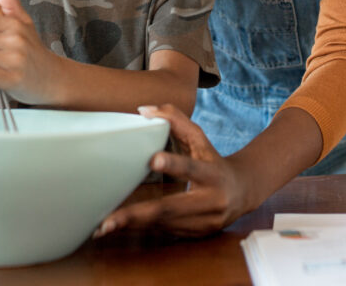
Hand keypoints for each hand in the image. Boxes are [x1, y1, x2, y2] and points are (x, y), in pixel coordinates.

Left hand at [93, 104, 253, 237]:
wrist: (242, 192)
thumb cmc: (213, 161)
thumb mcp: (200, 139)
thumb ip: (176, 120)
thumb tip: (144, 110)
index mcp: (212, 174)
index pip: (192, 168)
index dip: (174, 164)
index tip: (153, 161)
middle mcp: (211, 201)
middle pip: (171, 209)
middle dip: (138, 214)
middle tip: (109, 220)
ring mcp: (204, 223)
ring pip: (164, 224)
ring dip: (133, 226)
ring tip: (104, 227)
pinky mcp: (196, 235)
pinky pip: (165, 232)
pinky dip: (142, 229)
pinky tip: (120, 229)